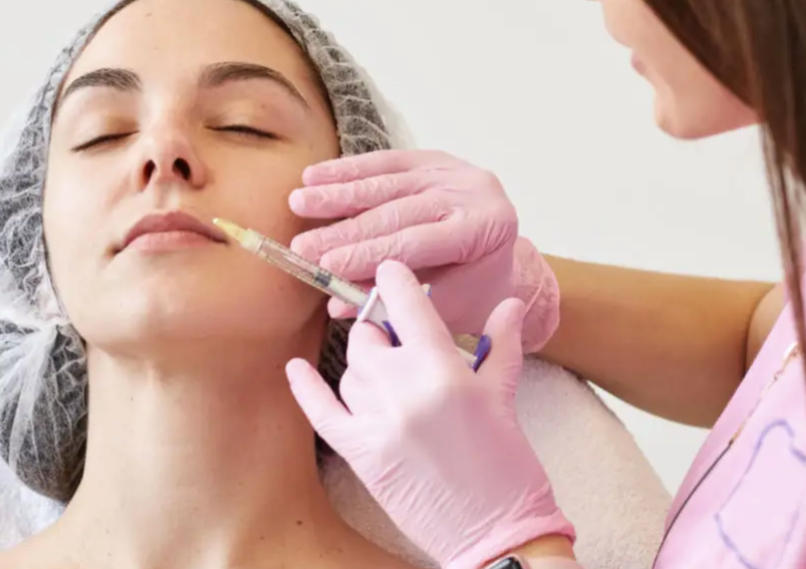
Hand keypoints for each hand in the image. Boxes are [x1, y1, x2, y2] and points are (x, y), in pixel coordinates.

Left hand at [286, 262, 575, 568]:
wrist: (497, 532)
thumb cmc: (508, 466)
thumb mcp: (505, 395)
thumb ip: (500, 342)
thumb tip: (507, 302)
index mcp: (444, 369)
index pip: (406, 303)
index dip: (395, 282)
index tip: (392, 273)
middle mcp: (405, 389)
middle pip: (371, 336)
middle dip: (384, 332)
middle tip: (403, 342)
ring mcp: (378, 422)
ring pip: (350, 370)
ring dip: (366, 366)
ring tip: (394, 379)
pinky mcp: (360, 454)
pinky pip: (321, 411)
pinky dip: (306, 387)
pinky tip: (297, 368)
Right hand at [289, 150, 560, 352]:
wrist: (504, 258)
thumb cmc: (477, 291)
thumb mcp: (446, 305)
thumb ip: (395, 303)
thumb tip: (336, 304)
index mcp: (486, 229)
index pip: (415, 243)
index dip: (368, 254)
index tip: (325, 267)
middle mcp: (473, 191)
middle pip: (398, 210)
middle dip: (345, 230)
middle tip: (302, 245)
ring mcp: (455, 170)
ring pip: (388, 181)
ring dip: (339, 193)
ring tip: (299, 203)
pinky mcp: (436, 158)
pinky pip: (387, 161)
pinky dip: (349, 170)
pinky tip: (316, 175)